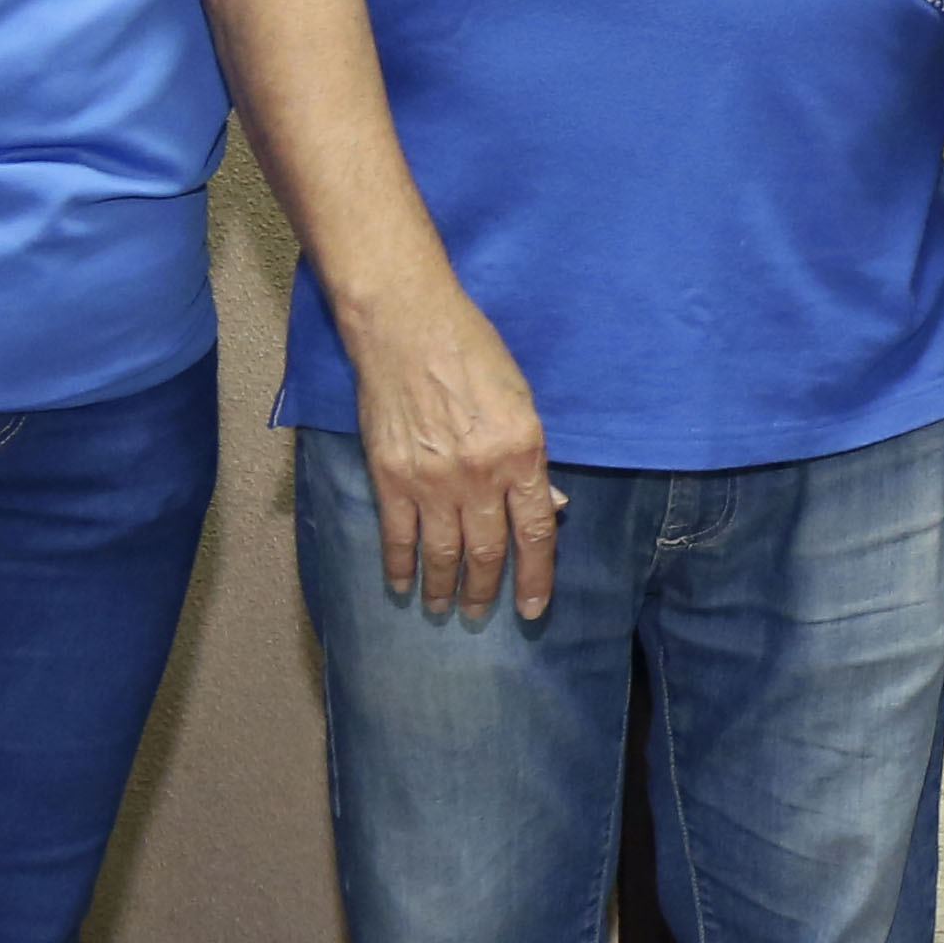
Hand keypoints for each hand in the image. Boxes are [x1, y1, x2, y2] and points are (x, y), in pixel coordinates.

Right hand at [348, 286, 560, 617]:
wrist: (408, 327)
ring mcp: (432, 481)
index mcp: (522, 454)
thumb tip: (552, 508)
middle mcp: (480, 476)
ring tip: (445, 609)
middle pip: (489, 552)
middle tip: (484, 616)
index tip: (534, 608)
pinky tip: (402, 586)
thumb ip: (536, 460)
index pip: (536, 533)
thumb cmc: (473, 353)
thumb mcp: (523, 401)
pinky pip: (396, 537)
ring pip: (443, 554)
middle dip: (488, 592)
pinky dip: (399, 567)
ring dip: (446, 589)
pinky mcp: (390, 477)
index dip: (537, 577)